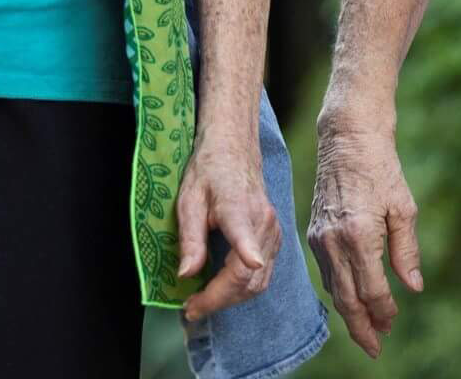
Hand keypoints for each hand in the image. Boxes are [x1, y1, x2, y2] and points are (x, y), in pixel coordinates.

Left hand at [176, 139, 280, 322]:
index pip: (244, 232)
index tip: (252, 264)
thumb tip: (186, 274)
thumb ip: (190, 238)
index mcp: (238, 207)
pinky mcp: (275, 239)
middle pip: (246, 274)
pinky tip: (220, 291)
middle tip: (189, 310)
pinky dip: (241, 290)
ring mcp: (273, 232)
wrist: (235, 149)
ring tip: (201, 304)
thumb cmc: (208, 171)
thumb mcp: (188, 200)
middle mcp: (262, 221)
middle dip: (218, 300)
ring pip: (257, 282)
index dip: (247, 250)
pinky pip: (263, 276)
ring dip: (230, 300)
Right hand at [307, 114, 423, 357]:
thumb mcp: (404, 209)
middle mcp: (333, 241)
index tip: (394, 323)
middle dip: (361, 327)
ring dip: (350, 312)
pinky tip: (351, 298)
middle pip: (346, 299)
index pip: (371, 289)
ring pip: (333, 288)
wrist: (347, 138)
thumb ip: (406, 251)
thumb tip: (412, 288)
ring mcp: (319, 237)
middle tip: (376, 348)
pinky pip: (326, 271)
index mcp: (358, 236)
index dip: (384, 311)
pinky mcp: (314, 231)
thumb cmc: (381, 168)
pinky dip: (339, 290)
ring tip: (367, 329)